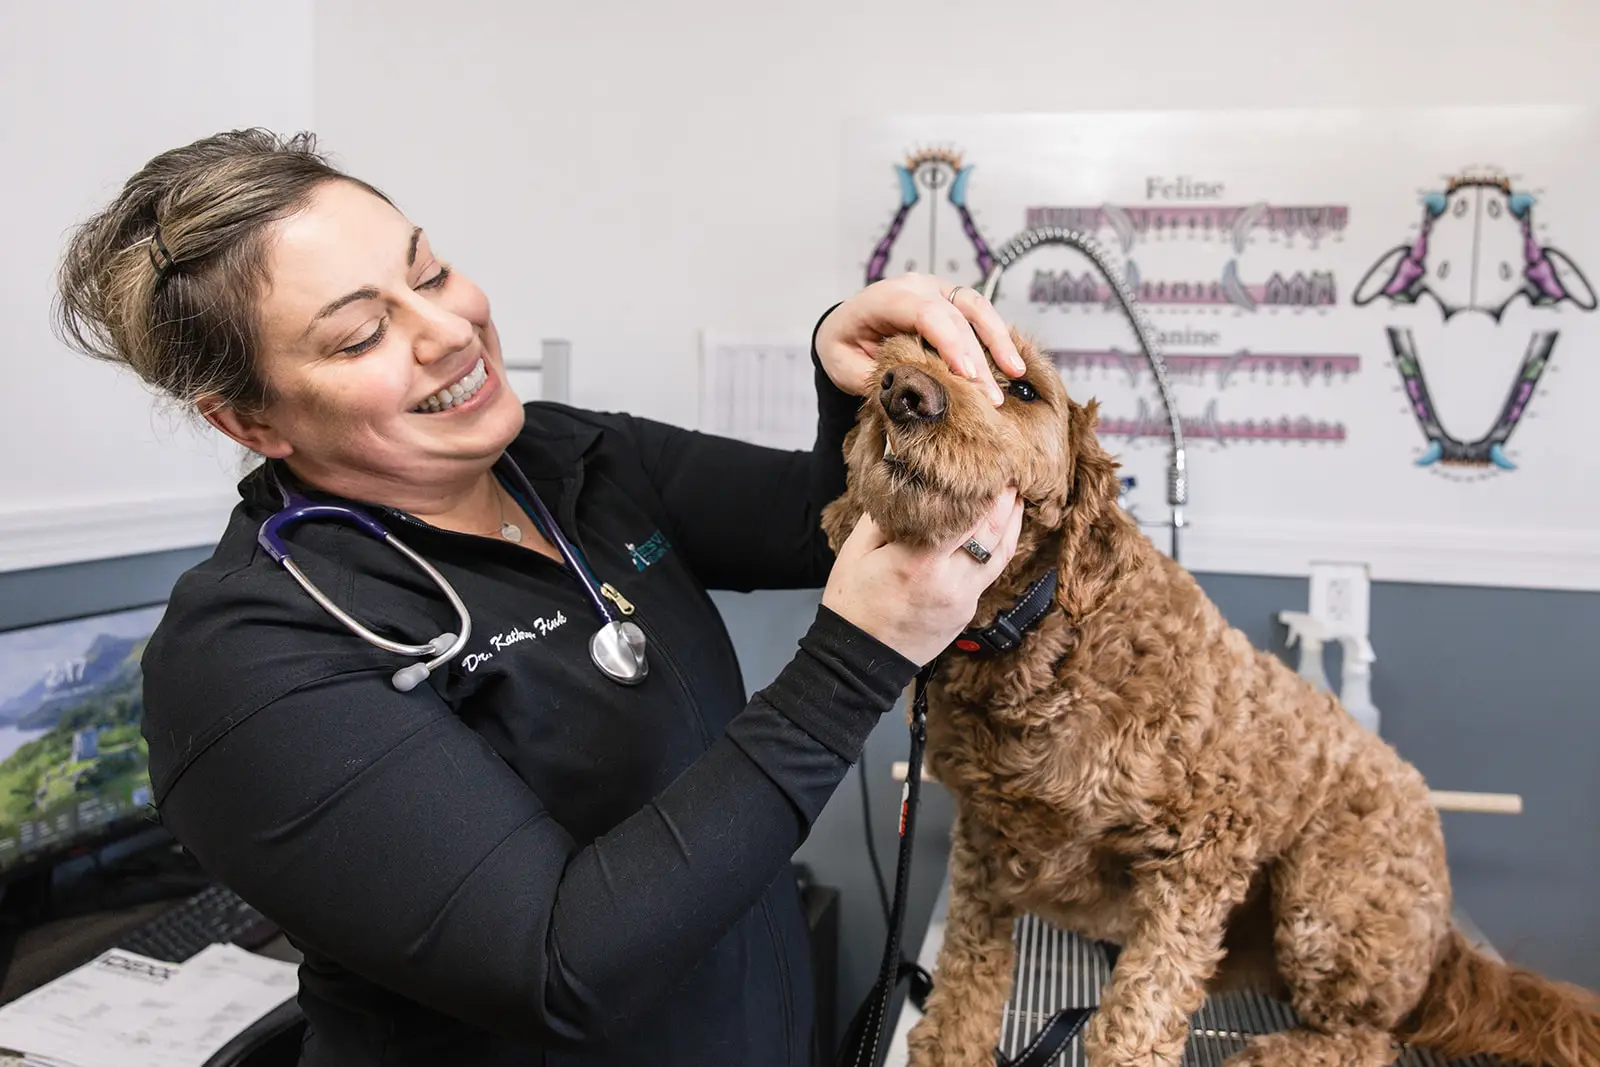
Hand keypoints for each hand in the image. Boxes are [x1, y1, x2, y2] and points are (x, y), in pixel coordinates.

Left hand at [815, 273, 1025, 406]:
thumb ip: (875, 379)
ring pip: (976, 307)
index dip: (949, 343)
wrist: (844, 328)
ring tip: (1016, 372)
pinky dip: (996, 338)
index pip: (923, 314)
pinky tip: (1011, 364)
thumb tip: (911, 399)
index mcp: (884, 298)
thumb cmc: (843, 346)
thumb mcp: (844, 368)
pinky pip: (980, 314)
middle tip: (991, 397)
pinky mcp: (951, 300)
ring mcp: (936, 290)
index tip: (966, 376)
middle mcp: (915, 287)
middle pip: (955, 316)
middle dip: (976, 358)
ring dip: (998, 340)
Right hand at [821, 488, 1024, 664]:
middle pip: (991, 532)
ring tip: (1015, 499)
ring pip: (1000, 555)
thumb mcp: (856, 551)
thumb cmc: (852, 604)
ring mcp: (963, 600)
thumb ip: (886, 515)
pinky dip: (999, 549)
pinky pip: (990, 575)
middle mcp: (949, 580)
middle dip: (1004, 501)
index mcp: (919, 560)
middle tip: (1012, 474)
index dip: (985, 489)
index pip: (967, 515)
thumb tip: (907, 484)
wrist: (860, 660)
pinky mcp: (966, 613)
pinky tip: (999, 533)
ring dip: (1011, 524)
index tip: (991, 465)